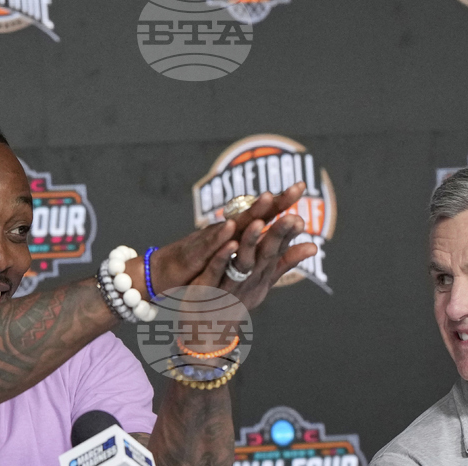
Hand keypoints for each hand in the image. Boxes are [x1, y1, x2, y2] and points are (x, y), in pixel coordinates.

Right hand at [122, 183, 310, 300]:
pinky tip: (230, 232)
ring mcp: (210, 241)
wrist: (165, 276)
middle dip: (270, 202)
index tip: (302, 186)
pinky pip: (210, 248)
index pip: (264, 214)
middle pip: (251, 213)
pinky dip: (220, 240)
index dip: (282, 201)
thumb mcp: (240, 262)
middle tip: (292, 188)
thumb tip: (292, 247)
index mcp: (237, 233)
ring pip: (232, 227)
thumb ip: (269, 255)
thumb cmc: (205, 268)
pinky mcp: (196, 256)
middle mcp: (225, 231)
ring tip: (264, 205)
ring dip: (247, 217)